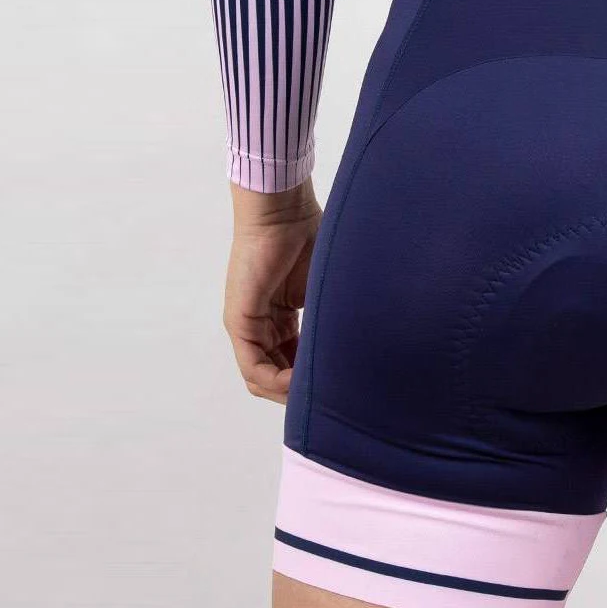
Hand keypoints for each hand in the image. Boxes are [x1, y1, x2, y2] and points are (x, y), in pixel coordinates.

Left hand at [223, 181, 321, 404]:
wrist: (285, 210)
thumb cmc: (311, 235)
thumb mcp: (328, 285)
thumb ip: (335, 313)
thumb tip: (367, 342)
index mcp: (282, 315)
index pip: (294, 360)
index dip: (313, 377)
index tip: (339, 382)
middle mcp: (262, 324)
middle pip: (277, 374)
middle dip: (301, 391)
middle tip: (329, 397)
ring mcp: (247, 325)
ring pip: (263, 377)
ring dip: (289, 391)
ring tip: (317, 392)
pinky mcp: (239, 322)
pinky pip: (254, 367)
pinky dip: (276, 382)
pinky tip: (300, 382)